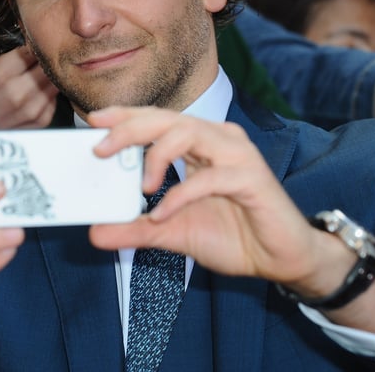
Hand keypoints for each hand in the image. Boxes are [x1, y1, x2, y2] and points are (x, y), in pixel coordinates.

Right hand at [0, 6, 57, 134]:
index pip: (32, 47)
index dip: (33, 39)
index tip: (28, 36)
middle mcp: (19, 93)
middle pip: (48, 62)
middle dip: (43, 54)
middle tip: (36, 50)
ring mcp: (33, 109)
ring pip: (56, 78)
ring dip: (48, 70)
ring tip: (35, 66)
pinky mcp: (42, 119)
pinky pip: (57, 95)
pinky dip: (49, 87)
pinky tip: (36, 84)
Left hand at [88, 107, 346, 287]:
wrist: (281, 259)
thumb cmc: (235, 236)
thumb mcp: (173, 233)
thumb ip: (136, 230)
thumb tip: (94, 233)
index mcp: (201, 144)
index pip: (158, 119)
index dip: (126, 116)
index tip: (93, 120)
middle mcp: (219, 139)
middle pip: (168, 119)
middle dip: (131, 129)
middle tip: (100, 148)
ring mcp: (237, 155)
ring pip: (190, 134)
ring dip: (158, 156)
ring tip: (141, 187)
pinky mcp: (252, 177)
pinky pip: (210, 177)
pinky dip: (181, 194)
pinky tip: (163, 214)